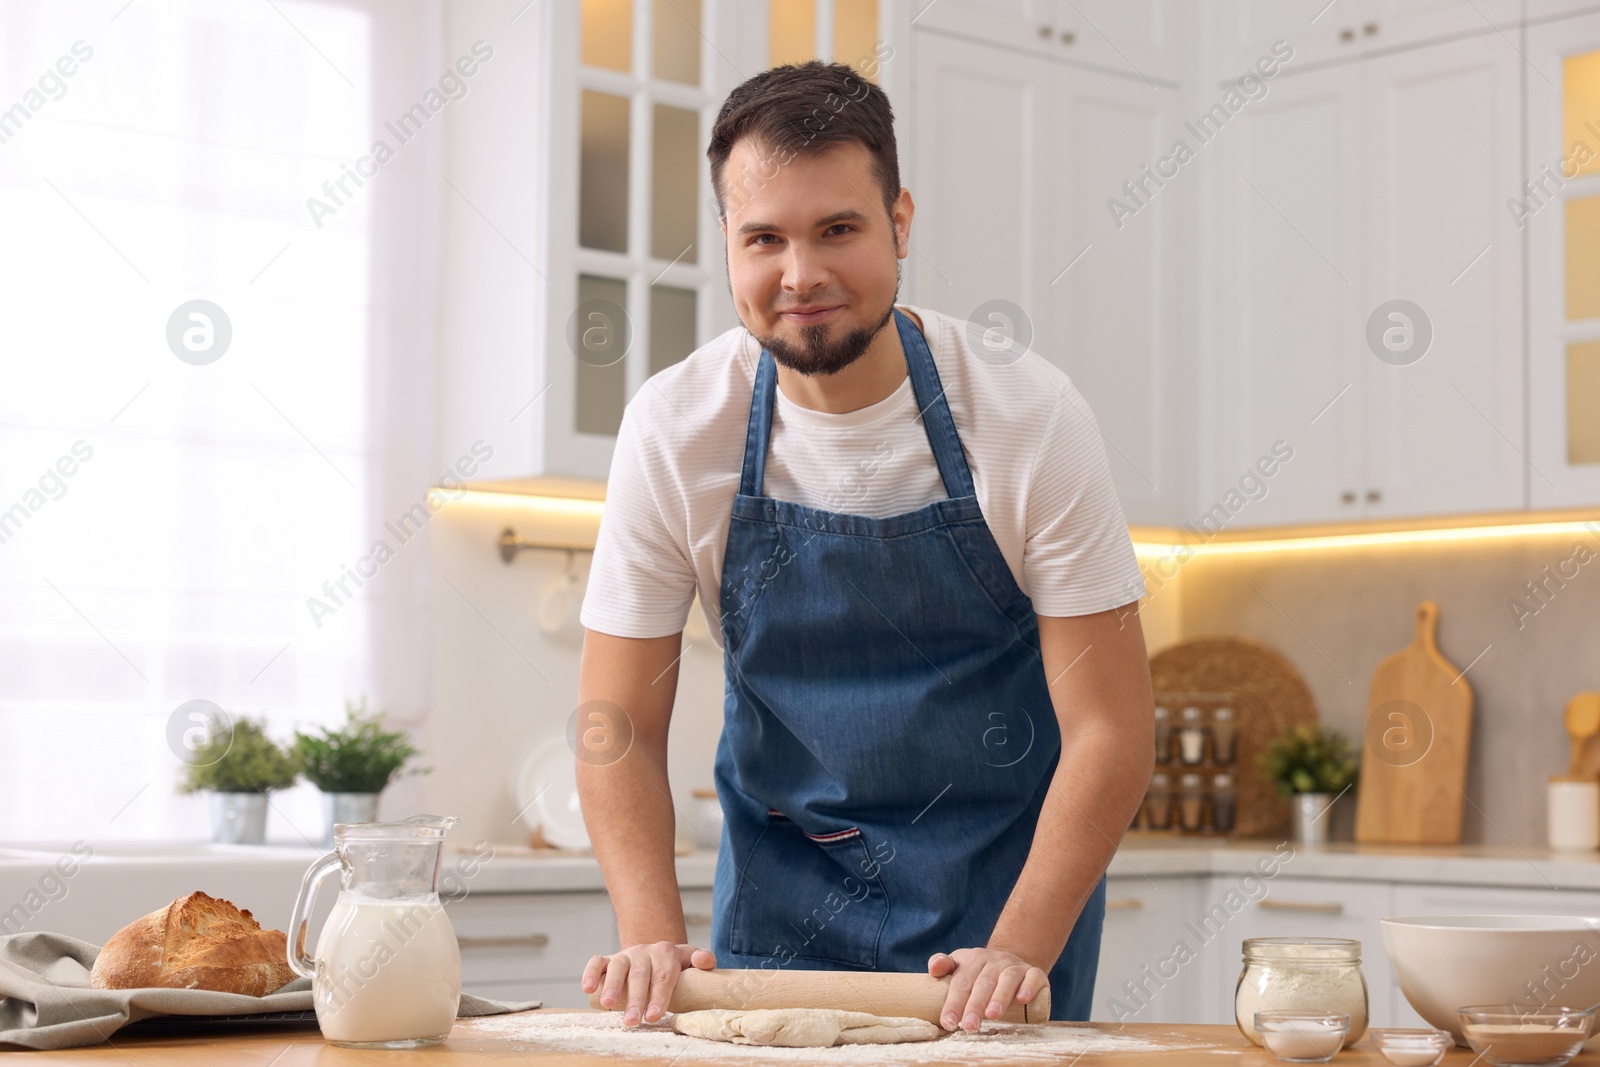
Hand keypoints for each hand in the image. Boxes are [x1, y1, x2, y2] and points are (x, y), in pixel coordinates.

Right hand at [581, 942, 715, 1025]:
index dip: (659, 996)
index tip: (654, 1016)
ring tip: (609, 1004)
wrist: (654, 953)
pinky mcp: (608, 959)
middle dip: (635, 999)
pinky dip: (591, 973)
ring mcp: (625, 955)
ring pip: (618, 967)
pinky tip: (588, 989)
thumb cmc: (673, 965)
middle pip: (640, 974)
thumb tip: (706, 960)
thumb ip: (701, 959)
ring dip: (612, 986)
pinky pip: (597, 962)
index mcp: (666, 953)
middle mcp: (644, 952)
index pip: (664, 976)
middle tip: (633, 1020)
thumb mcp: (689, 960)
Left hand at [928, 947, 1048, 1031]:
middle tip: (969, 1026)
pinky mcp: (1034, 973)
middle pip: (983, 983)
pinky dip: (1028, 987)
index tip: (948, 1022)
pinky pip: (1033, 978)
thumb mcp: (960, 964)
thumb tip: (933, 969)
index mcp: (973, 959)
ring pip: (1007, 980)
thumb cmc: (980, 971)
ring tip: (992, 1016)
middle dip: (975, 1006)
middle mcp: (994, 960)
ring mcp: (1015, 966)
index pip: (961, 982)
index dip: (954, 1003)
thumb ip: (943, 965)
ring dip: (999, 997)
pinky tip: (1022, 999)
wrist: (1013, 959)